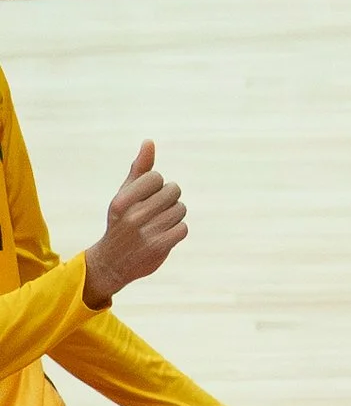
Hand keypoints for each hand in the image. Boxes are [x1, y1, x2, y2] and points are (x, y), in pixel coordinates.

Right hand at [84, 142, 186, 306]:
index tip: (146, 197)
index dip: (156, 185)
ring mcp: (146, 233)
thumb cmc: (121, 222)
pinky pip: (183, 228)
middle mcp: (133, 216)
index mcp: (122, 201)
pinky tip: (163, 236)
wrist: (112, 264)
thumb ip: (139, 169)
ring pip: (180, 209)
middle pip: (173, 191)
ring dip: (174, 215)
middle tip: (155, 211)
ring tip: (158, 224)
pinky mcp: (159, 247)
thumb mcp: (125, 195)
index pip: (156, 177)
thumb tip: (149, 142)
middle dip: (168, 199)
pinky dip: (177, 231)